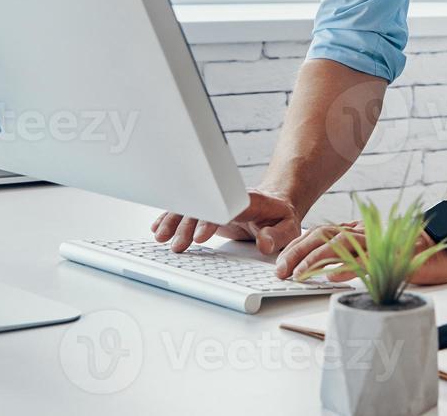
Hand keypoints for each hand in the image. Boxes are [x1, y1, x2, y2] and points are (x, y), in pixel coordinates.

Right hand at [151, 189, 301, 254]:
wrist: (275, 205)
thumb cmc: (282, 218)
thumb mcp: (288, 228)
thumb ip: (277, 236)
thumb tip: (265, 244)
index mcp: (249, 202)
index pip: (226, 208)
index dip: (212, 220)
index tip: (200, 237)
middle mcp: (228, 200)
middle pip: (203, 209)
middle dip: (187, 226)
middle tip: (178, 245)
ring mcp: (216, 205)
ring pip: (190, 209)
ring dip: (174, 222)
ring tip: (161, 238)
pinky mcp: (208, 212)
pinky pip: (187, 212)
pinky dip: (170, 219)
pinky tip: (158, 228)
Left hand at [274, 221, 446, 284]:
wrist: (442, 245)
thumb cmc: (407, 252)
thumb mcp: (373, 253)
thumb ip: (352, 256)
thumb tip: (327, 269)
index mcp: (356, 231)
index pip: (319, 233)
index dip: (297, 246)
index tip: (280, 261)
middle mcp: (363, 233)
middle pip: (322, 235)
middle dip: (297, 252)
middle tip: (280, 270)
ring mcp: (377, 242)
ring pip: (339, 245)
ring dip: (316, 259)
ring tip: (299, 274)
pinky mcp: (392, 254)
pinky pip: (367, 260)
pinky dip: (348, 267)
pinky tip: (332, 276)